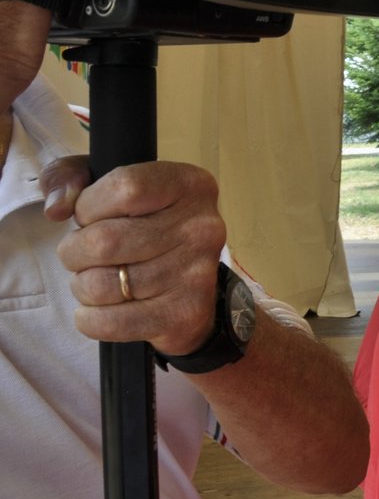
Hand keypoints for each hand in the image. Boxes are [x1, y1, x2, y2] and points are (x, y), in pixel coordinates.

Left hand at [52, 159, 227, 355]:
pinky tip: (101, 309)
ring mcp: (196, 274)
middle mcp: (202, 228)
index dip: (89, 206)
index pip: (125, 187)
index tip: (91, 216)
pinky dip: (90, 319)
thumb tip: (56, 208)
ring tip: (99, 279)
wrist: (189, 289)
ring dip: (83, 286)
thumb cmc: (143, 228)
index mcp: (189, 186)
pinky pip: (110, 322)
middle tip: (85, 255)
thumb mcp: (108, 185)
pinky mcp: (184, 315)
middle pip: (104, 240)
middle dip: (75, 252)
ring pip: (101, 284)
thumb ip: (70, 176)